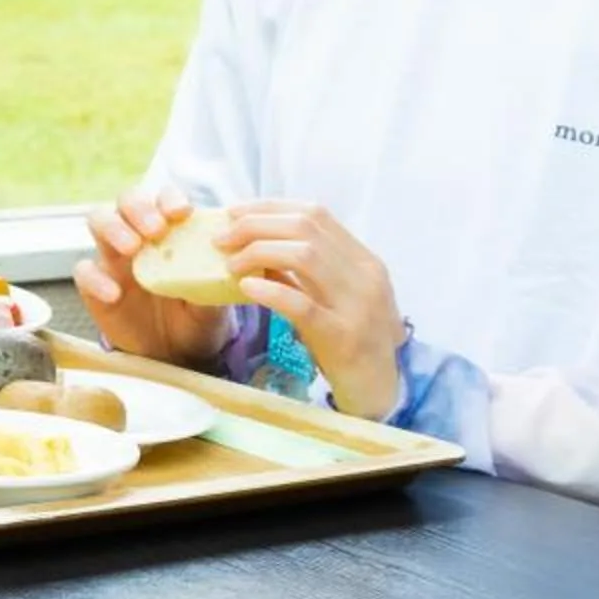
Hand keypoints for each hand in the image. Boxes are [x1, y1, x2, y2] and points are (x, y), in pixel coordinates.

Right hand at [74, 187, 228, 372]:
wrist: (176, 356)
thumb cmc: (196, 320)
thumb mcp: (212, 305)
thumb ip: (213, 286)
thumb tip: (225, 270)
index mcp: (170, 233)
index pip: (163, 199)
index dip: (169, 199)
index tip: (181, 212)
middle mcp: (138, 236)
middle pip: (126, 200)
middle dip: (139, 207)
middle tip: (154, 229)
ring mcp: (113, 259)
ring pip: (99, 221)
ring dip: (113, 227)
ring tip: (131, 248)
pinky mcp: (94, 285)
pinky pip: (84, 272)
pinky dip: (96, 279)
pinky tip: (114, 294)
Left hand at [217, 202, 406, 417]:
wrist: (378, 391)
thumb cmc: (348, 343)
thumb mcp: (331, 298)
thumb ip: (302, 272)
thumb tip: (253, 244)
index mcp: (364, 260)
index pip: (314, 213)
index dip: (269, 207)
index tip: (234, 212)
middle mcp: (365, 276)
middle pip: (305, 227)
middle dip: (256, 225)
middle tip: (221, 238)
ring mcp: (358, 305)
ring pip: (305, 256)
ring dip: (258, 252)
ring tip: (229, 265)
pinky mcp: (343, 337)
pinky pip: (303, 304)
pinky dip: (271, 290)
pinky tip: (245, 287)